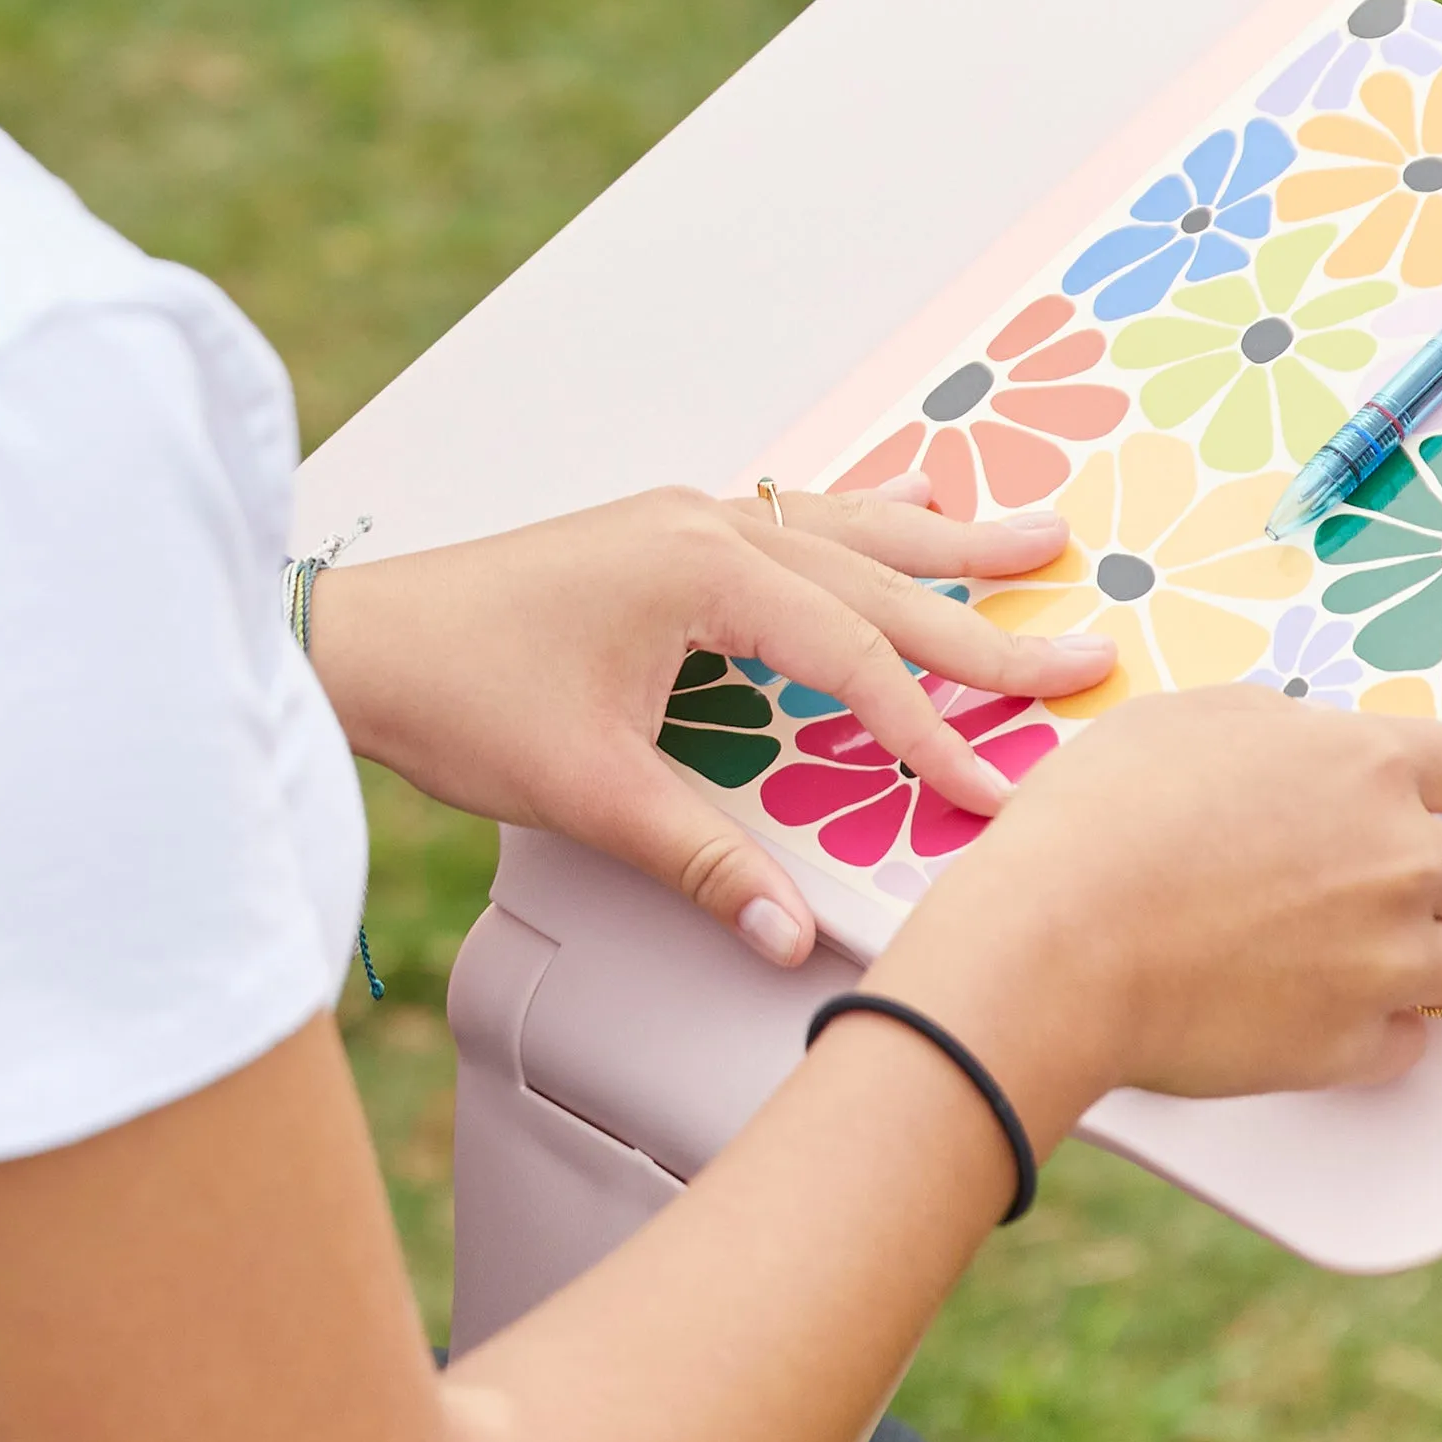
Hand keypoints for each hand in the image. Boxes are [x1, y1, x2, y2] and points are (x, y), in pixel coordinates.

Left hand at [301, 483, 1115, 964]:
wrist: (355, 641)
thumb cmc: (455, 695)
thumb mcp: (589, 790)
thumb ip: (702, 859)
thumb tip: (787, 936)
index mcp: (700, 570)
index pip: (854, 658)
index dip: (932, 729)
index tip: (1000, 788)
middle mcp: (707, 525)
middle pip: (875, 576)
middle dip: (984, 617)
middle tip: (1086, 646)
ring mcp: (685, 519)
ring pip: (845, 529)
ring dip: (941, 544)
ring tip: (1035, 535)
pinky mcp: (663, 534)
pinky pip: (795, 520)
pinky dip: (864, 524)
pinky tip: (904, 505)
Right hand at [887, 686, 1441, 1118]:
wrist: (1055, 942)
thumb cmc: (1097, 820)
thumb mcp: (1178, 720)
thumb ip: (1273, 728)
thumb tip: (1306, 745)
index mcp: (1368, 766)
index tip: (1422, 808)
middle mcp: (1402, 860)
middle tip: (1397, 889)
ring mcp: (1386, 961)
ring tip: (1371, 959)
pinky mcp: (1351, 1046)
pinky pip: (1409, 1045)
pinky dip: (1374, 1032)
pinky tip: (1315, 1010)